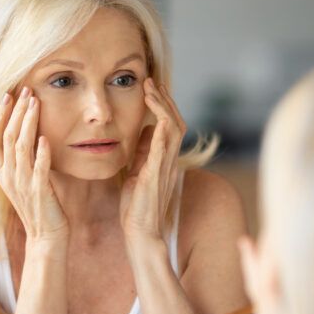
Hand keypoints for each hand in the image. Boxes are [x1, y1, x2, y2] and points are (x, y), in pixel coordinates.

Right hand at [0, 86, 68, 243]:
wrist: (44, 236)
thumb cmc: (33, 205)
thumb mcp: (12, 180)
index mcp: (1, 171)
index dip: (0, 115)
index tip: (8, 94)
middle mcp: (8, 175)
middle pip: (6, 137)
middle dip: (16, 112)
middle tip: (26, 91)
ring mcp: (22, 184)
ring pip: (21, 148)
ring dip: (28, 123)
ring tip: (35, 103)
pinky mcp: (39, 192)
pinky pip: (39, 169)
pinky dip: (42, 153)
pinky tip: (45, 138)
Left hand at [119, 77, 186, 240]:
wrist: (140, 232)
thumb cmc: (138, 206)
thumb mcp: (138, 171)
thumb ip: (144, 152)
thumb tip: (146, 129)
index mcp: (164, 158)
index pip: (169, 124)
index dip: (162, 104)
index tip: (150, 87)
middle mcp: (169, 160)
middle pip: (175, 121)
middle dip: (164, 100)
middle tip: (151, 81)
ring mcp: (164, 168)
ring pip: (173, 131)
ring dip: (162, 109)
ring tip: (150, 91)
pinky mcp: (155, 178)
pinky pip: (162, 152)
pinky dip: (161, 134)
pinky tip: (156, 119)